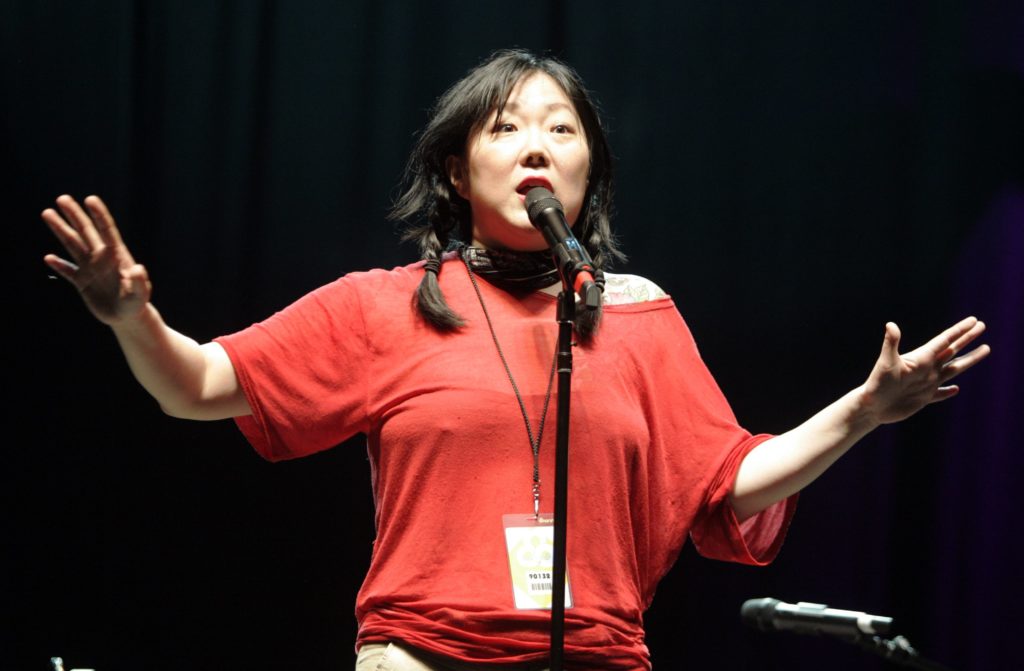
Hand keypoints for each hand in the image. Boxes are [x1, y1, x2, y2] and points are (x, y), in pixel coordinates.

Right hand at [41, 195, 151, 324]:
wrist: (127, 317)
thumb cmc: (137, 304)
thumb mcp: (140, 294)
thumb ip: (139, 282)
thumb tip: (138, 269)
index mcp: (116, 256)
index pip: (107, 231)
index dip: (99, 215)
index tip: (90, 199)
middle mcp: (101, 258)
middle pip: (85, 231)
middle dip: (74, 215)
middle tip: (62, 198)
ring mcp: (90, 269)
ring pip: (72, 245)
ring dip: (60, 229)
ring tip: (47, 213)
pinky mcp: (82, 282)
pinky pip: (67, 271)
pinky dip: (58, 265)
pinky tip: (48, 258)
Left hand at [861, 317, 990, 424]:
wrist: (870, 405)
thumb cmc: (877, 383)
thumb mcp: (886, 362)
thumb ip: (891, 343)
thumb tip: (890, 324)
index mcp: (921, 358)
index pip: (945, 341)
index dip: (960, 331)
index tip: (974, 320)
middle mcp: (927, 369)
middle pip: (953, 350)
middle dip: (967, 339)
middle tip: (982, 326)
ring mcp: (926, 383)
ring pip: (953, 369)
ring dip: (968, 360)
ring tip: (984, 350)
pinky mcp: (923, 398)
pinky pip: (940, 394)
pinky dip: (948, 392)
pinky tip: (956, 389)